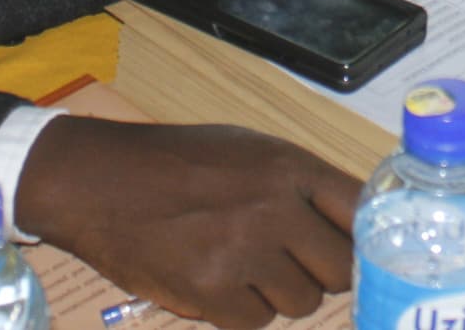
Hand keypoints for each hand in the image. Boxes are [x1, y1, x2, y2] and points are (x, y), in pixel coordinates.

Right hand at [11, 118, 357, 327]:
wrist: (100, 184)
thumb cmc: (177, 163)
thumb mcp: (249, 150)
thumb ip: (300, 183)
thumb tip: (350, 222)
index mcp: (289, 167)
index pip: (361, 210)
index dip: (363, 235)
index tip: (357, 247)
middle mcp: (275, 208)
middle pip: (340, 270)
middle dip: (321, 273)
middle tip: (292, 263)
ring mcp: (243, 253)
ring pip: (301, 302)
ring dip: (280, 293)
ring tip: (245, 267)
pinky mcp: (211, 293)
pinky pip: (257, 323)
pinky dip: (242, 312)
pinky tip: (219, 284)